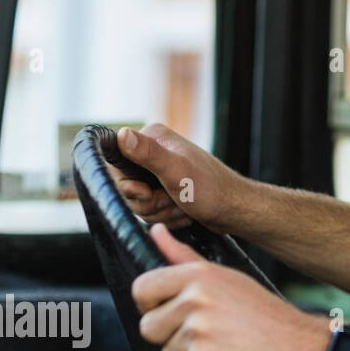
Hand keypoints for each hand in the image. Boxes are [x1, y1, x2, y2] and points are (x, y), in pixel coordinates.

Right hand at [109, 123, 244, 233]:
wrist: (234, 210)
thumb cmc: (211, 190)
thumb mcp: (177, 171)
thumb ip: (149, 153)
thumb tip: (122, 134)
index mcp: (153, 138)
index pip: (115, 163)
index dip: (128, 184)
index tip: (146, 191)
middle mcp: (154, 151)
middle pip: (125, 186)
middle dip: (148, 202)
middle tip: (171, 199)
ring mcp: (159, 172)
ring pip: (138, 202)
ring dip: (160, 211)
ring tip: (182, 206)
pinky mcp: (165, 189)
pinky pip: (151, 210)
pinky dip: (167, 216)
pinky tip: (184, 212)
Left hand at [132, 223, 329, 350]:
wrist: (299, 349)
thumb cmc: (265, 313)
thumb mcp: (228, 277)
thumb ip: (183, 256)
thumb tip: (154, 231)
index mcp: (199, 276)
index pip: (141, 289)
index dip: (153, 304)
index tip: (172, 310)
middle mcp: (195, 301)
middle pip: (148, 327)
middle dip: (171, 335)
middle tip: (208, 331)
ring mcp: (198, 334)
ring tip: (223, 345)